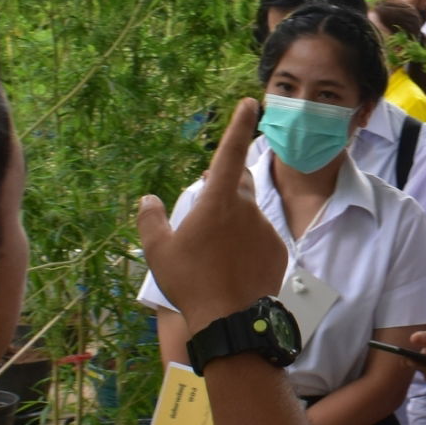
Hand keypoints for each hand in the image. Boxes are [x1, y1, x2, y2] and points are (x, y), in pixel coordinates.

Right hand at [137, 98, 283, 328]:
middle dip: (225, 185)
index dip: (239, 124)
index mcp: (218, 201)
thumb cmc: (190, 282)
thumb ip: (150, 219)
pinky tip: (234, 267)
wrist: (231, 321)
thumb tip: (147, 200)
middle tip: (207, 209)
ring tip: (216, 254)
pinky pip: (261, 237)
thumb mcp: (159, 251)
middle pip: (238, 183)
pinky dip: (248, 244)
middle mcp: (247, 208)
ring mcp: (266, 229)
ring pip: (249, 214)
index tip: (249, 103)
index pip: (230, 152)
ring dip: (235, 222)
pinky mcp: (278, 250)